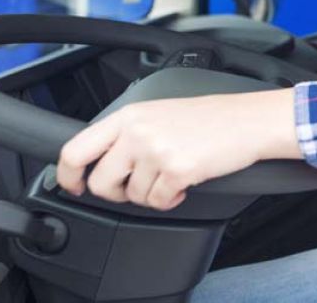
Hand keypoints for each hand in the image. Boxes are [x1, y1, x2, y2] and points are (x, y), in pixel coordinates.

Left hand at [56, 88, 297, 210]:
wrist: (248, 120)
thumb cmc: (211, 117)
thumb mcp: (159, 113)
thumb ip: (127, 132)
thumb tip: (102, 162)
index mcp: (129, 116)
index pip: (75, 148)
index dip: (68, 175)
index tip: (75, 186)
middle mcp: (138, 132)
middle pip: (100, 182)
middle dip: (116, 194)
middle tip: (135, 188)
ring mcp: (157, 151)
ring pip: (132, 196)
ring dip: (150, 195)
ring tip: (170, 178)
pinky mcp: (177, 170)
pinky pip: (157, 203)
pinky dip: (169, 200)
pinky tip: (183, 185)